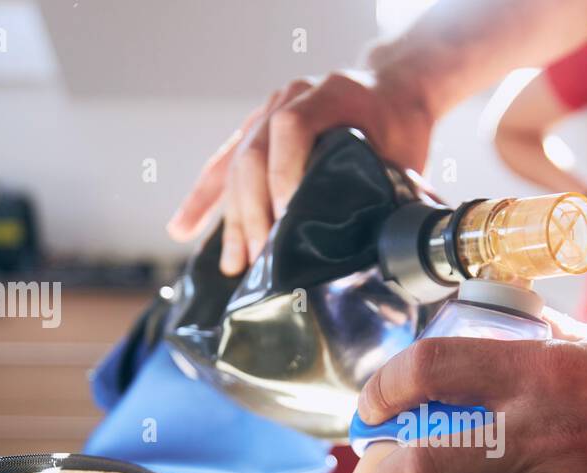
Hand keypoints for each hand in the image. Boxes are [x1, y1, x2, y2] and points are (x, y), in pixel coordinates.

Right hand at [166, 70, 433, 275]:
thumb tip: (374, 249)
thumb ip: (385, 188)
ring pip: (236, 167)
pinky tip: (182, 230)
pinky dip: (204, 200)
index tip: (286, 219)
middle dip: (253, 213)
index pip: (289, 130)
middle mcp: (289, 98)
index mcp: (328, 94)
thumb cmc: (401, 129)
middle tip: (262, 259)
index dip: (282, 175)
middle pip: (253, 154)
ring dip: (232, 219)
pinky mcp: (254, 134)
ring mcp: (267, 114)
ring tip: (234, 265)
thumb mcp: (404, 153)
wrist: (392, 95)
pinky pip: (223, 167)